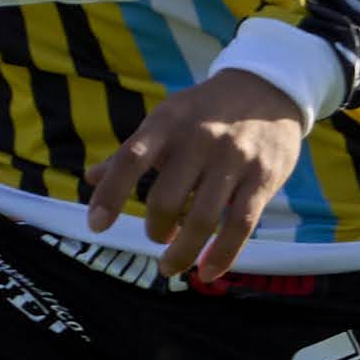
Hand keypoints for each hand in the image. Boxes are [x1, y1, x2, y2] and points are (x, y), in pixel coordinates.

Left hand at [82, 68, 311, 286]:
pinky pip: (240, 225)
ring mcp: (233, 158)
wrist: (268, 87)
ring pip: (202, 219)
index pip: (130, 159)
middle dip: (155, 230)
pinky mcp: (263, 177)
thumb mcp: (166, 120)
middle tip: (158, 237)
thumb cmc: (205, 111)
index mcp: (167, 123)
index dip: (110, 194)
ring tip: (171, 264)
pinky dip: (221, 255)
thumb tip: (90, 176)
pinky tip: (207, 272)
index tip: (96, 226)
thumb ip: (131, 152)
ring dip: (182, 252)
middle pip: (166, 199)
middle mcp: (199, 139)